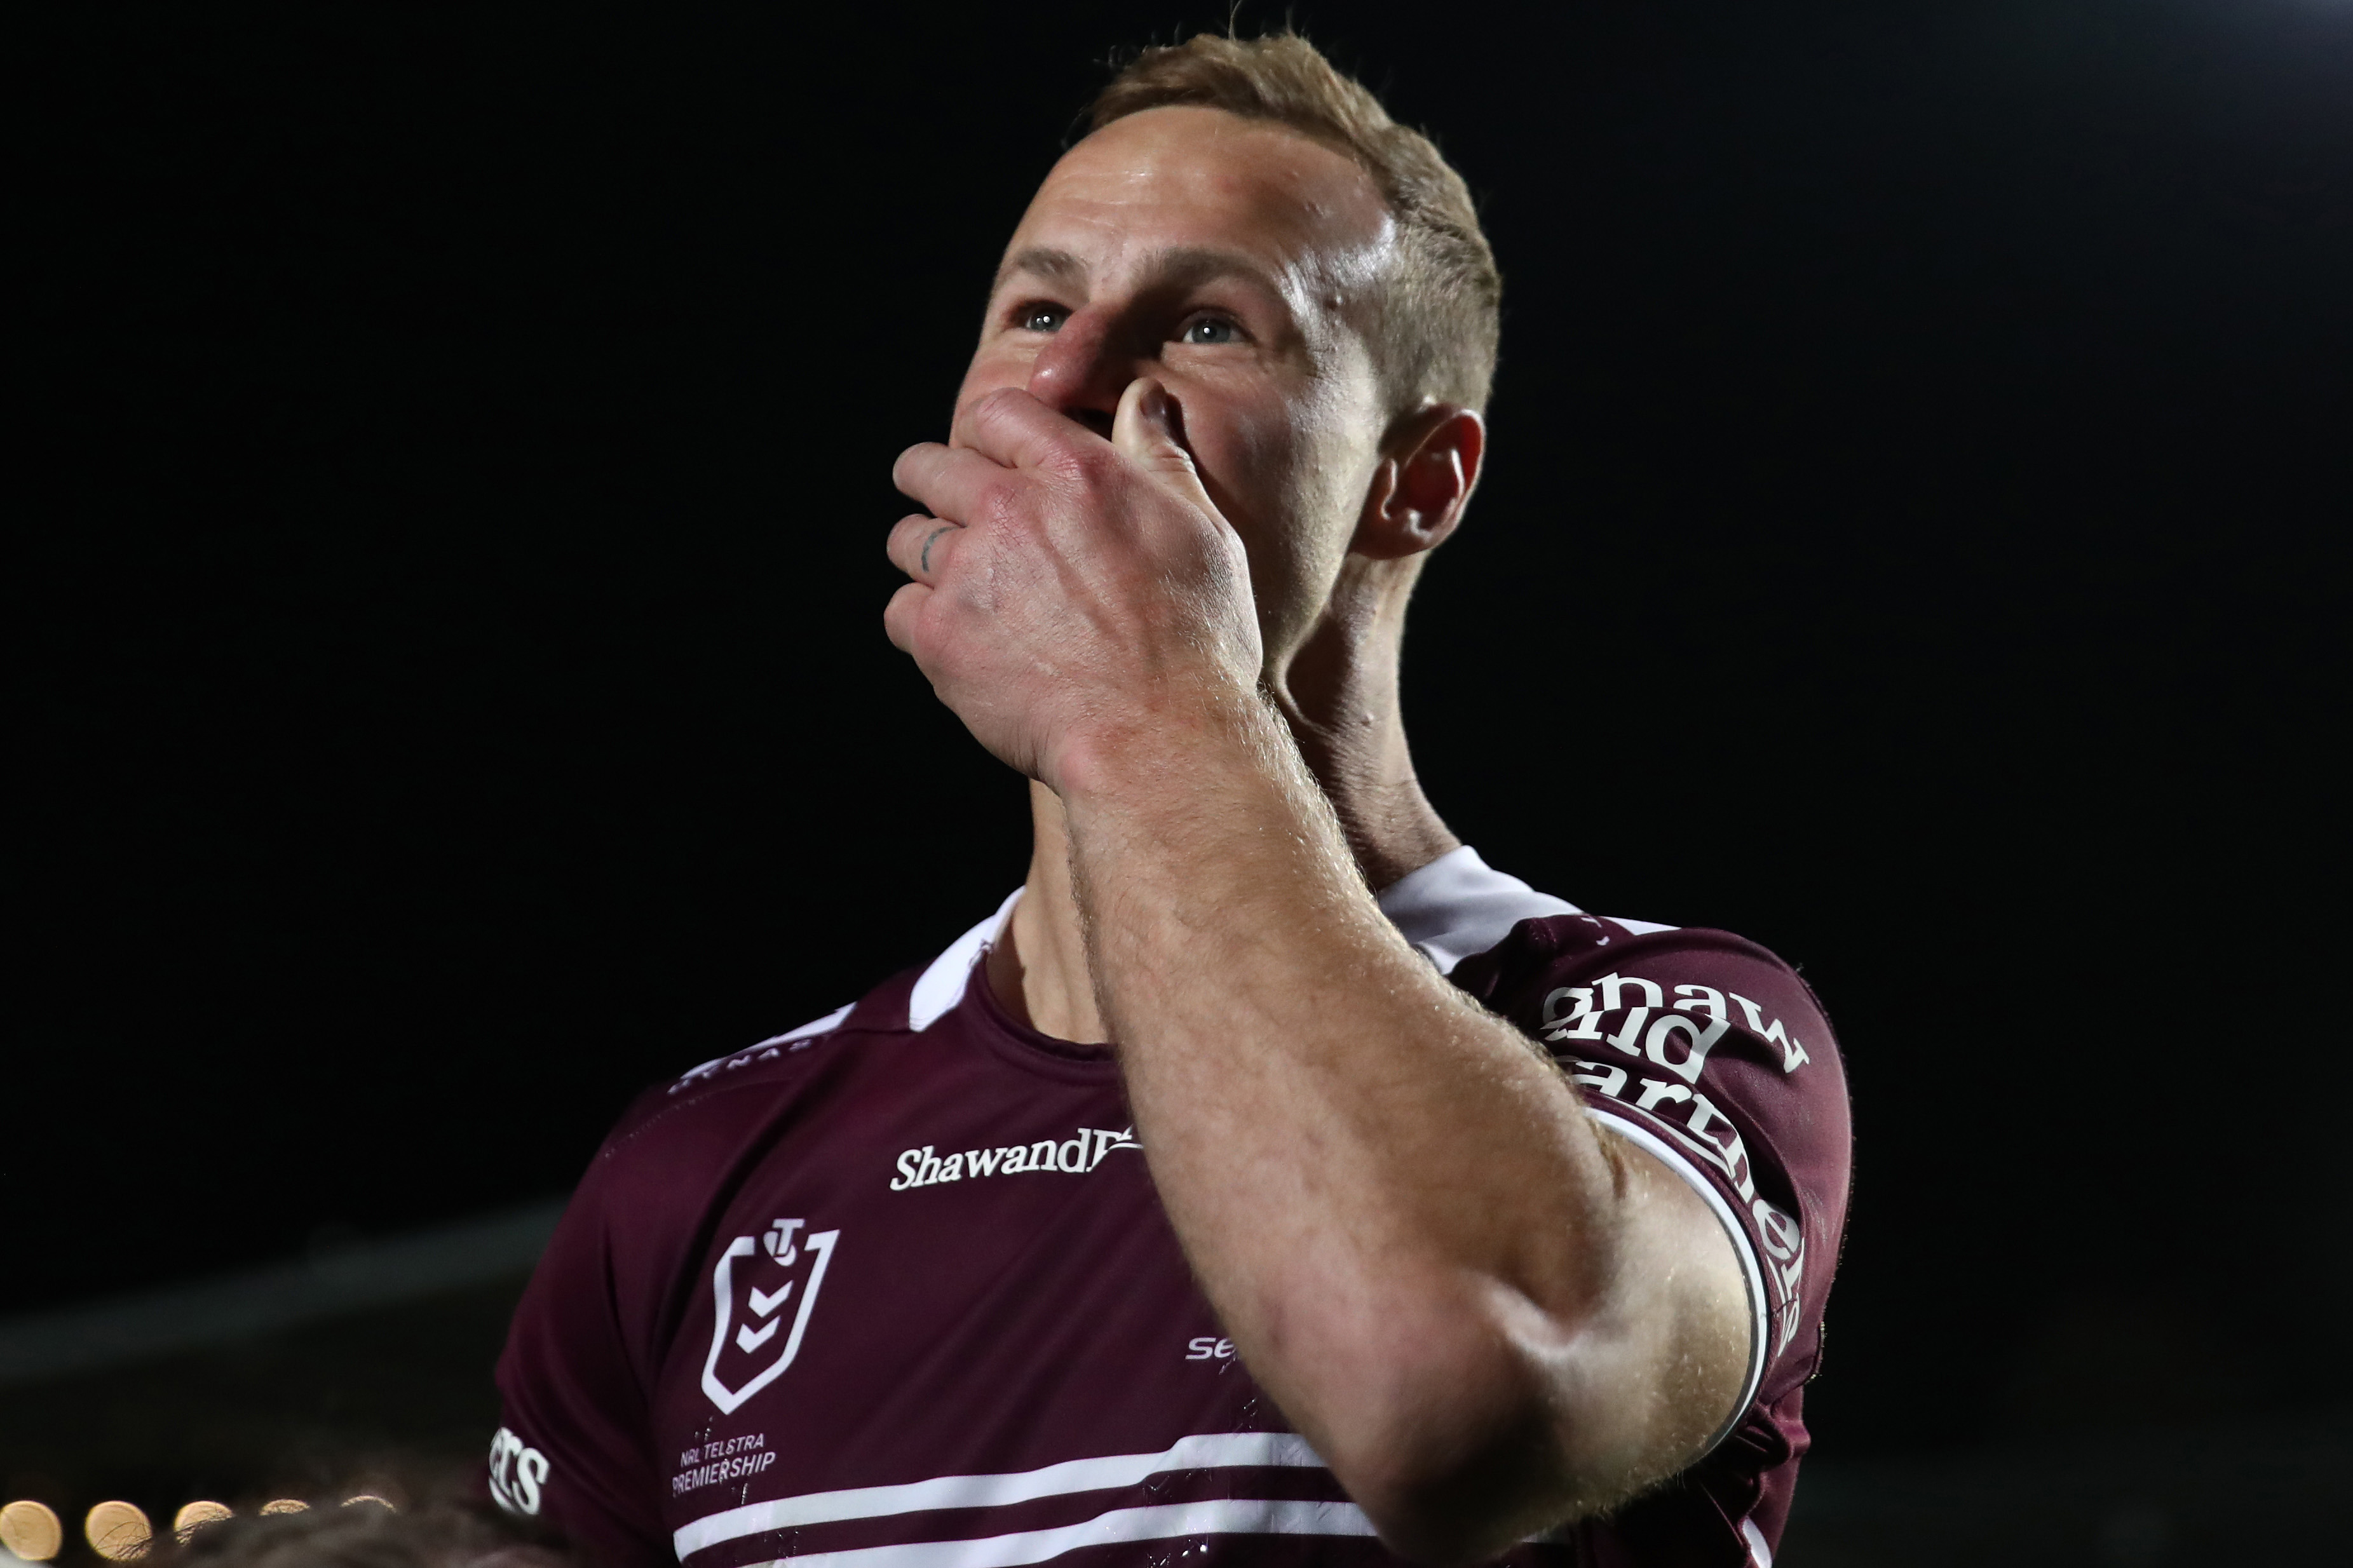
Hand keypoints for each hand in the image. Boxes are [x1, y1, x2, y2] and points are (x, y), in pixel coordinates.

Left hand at [884, 379, 1265, 792]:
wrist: (1160, 736)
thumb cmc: (1196, 637)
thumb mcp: (1201, 530)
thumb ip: (1160, 455)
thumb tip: (1141, 394)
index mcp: (1075, 470)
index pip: (998, 413)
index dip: (994, 436)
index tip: (998, 462)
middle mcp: (1010, 508)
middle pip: (928, 468)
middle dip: (935, 484)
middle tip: (953, 514)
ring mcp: (967, 573)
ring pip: (908, 540)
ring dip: (928, 557)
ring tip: (964, 588)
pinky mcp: (938, 637)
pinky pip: (898, 611)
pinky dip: (921, 624)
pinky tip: (963, 643)